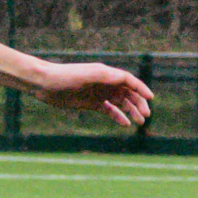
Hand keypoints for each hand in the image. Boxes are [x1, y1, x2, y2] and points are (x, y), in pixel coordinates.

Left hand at [32, 60, 151, 126]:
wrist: (46, 84)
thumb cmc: (66, 76)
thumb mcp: (88, 75)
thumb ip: (107, 76)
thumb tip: (126, 79)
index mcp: (106, 73)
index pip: (129, 80)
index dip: (141, 88)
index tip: (151, 98)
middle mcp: (104, 82)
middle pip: (128, 93)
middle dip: (138, 103)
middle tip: (145, 116)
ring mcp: (98, 93)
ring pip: (120, 103)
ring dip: (131, 111)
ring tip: (139, 122)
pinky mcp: (91, 103)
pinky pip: (109, 110)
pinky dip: (118, 116)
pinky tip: (125, 124)